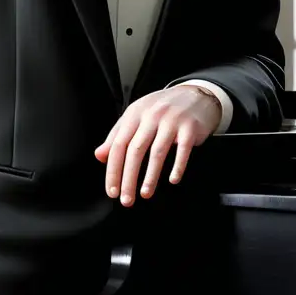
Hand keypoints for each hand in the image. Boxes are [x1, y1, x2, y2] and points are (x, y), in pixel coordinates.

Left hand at [93, 85, 221, 205]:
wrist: (196, 95)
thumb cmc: (162, 109)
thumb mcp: (137, 116)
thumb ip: (118, 135)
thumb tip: (99, 156)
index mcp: (135, 113)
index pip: (118, 144)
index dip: (113, 170)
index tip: (112, 190)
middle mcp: (152, 115)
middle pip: (135, 150)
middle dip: (128, 178)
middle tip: (126, 200)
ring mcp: (172, 120)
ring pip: (157, 152)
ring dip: (150, 177)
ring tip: (145, 194)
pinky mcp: (190, 127)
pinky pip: (183, 150)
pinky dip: (178, 166)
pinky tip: (173, 180)